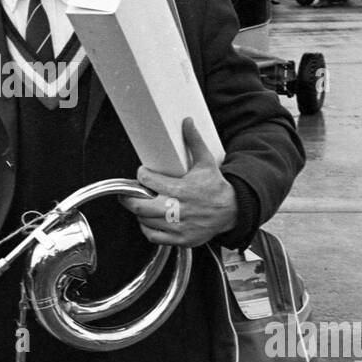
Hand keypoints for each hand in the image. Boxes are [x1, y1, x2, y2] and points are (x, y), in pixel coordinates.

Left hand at [120, 118, 237, 247]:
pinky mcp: (181, 239)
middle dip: (129, 198)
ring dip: (139, 212)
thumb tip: (187, 122)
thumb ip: (194, 141)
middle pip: (140, 205)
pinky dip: (147, 229)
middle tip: (127, 193)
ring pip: (145, 221)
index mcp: (182, 189)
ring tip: (141, 204)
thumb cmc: (216, 188)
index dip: (142, 175)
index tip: (142, 173)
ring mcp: (179, 226)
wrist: (233, 211)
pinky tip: (149, 220)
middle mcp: (178, 209)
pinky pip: (154, 236)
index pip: (149, 181)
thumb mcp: (206, 162)